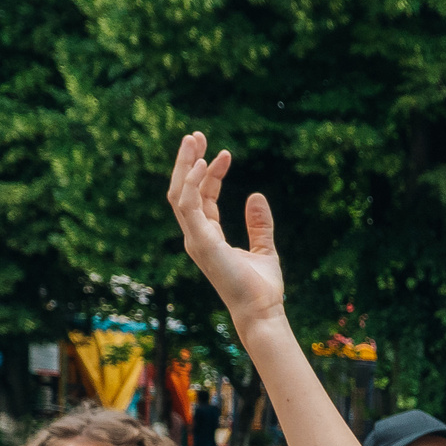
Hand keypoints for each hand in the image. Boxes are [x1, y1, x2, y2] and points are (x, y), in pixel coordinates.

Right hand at [167, 131, 288, 327]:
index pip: (203, 197)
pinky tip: (202, 163)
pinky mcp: (201, 241)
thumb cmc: (262, 288)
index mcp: (208, 236)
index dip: (210, 173)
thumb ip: (259, 224)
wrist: (262, 310)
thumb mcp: (265, 249)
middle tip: (196, 135)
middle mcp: (197, 236)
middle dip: (188, 162)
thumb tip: (255, 196)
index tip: (225, 153)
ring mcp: (196, 239)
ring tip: (195, 139)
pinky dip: (192, 183)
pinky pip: (189, 205)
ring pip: (180, 193)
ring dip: (185, 165)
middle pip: (184, 191)